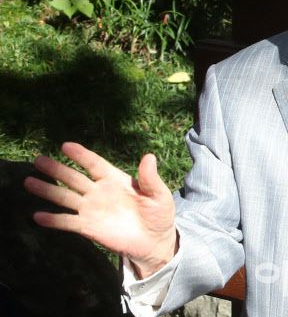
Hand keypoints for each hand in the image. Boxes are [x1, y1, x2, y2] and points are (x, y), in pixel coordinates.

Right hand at [24, 142, 176, 277]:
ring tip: (29, 182)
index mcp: (115, 180)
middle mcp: (99, 192)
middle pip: (74, 178)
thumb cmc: (159, 215)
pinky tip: (37, 215)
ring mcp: (92, 209)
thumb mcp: (159, 194)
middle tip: (38, 160)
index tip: (65, 145)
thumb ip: (150, 178)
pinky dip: (53, 220)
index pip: (94, 164)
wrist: (154, 242)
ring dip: (48, 190)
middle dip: (57, 169)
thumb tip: (149, 156)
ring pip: (66, 197)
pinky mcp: (88, 227)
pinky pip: (68, 222)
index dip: (81, 155)